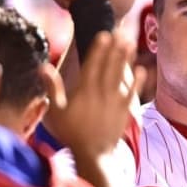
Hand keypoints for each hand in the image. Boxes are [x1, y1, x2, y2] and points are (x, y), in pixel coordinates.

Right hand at [52, 30, 145, 154]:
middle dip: (114, 47)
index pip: (93, 64)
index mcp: (84, 90)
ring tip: (130, 42)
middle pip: (109, 65)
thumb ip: (52, 87)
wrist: (93, 154)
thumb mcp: (56, 111)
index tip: (104, 33)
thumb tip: (43, 66)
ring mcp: (115, 100)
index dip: (99, 48)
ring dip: (126, 58)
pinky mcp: (125, 109)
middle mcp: (101, 92)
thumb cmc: (71, 132)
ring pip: (121, 75)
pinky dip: (138, 81)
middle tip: (121, 31)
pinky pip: (132, 92)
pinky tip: (143, 68)